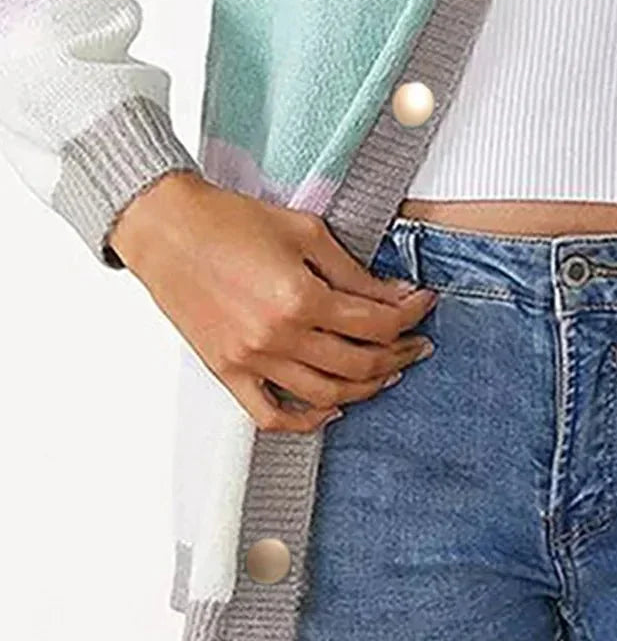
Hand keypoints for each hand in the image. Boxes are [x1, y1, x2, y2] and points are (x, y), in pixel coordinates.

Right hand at [109, 172, 437, 429]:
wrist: (167, 230)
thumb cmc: (231, 221)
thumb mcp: (306, 232)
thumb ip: (353, 270)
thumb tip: (395, 293)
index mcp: (301, 297)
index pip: (377, 321)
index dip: (411, 314)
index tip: (424, 302)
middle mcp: (279, 336)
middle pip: (360, 363)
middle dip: (399, 353)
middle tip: (417, 342)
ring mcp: (251, 360)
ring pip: (326, 394)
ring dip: (366, 388)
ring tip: (388, 372)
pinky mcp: (228, 372)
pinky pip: (271, 415)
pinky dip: (306, 420)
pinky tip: (332, 407)